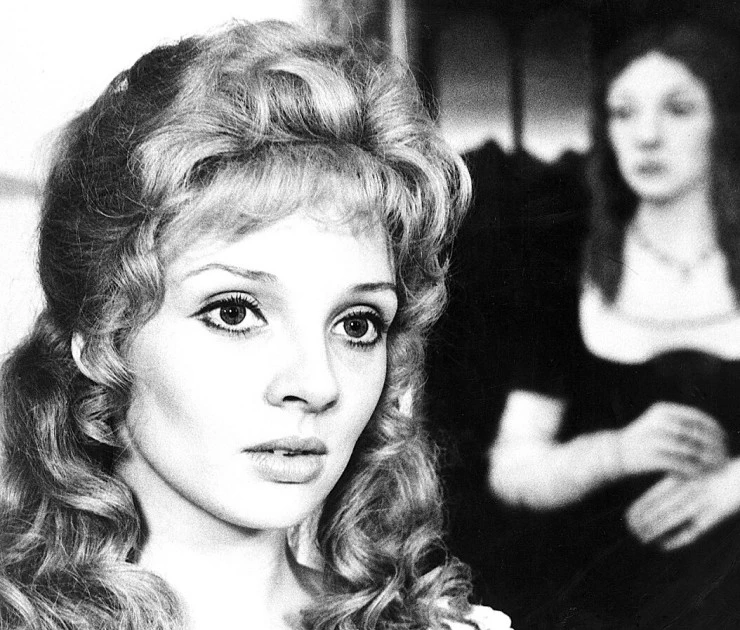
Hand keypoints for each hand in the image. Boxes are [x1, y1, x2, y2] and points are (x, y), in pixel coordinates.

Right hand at [616, 402, 727, 477]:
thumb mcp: (658, 422)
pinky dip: (693, 471)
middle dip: (714, 446)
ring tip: (714, 467)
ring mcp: (655, 440)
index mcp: (662, 410)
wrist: (614, 452)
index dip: (714, 428)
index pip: (696, 417)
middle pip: (696, 433)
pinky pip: (681, 465)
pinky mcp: (652, 457)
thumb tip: (715, 432)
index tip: (724, 438)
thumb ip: (682, 424)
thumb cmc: (643, 439)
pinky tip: (699, 475)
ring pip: (691, 450)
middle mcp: (659, 422)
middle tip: (723, 456)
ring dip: (707, 460)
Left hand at [625, 463, 739, 550]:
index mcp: (679, 480)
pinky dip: (675, 540)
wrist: (738, 478)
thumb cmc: (709, 476)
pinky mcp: (712, 518)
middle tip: (630, 530)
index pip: (654, 496)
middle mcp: (687, 491)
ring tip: (641, 538)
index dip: (640, 508)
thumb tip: (647, 502)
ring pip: (672, 520)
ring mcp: (700, 504)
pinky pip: (691, 531)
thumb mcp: (687, 475)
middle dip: (644, 521)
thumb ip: (670, 485)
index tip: (627, 517)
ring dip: (655, 530)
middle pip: (660, 509)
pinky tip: (662, 546)